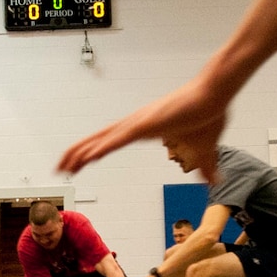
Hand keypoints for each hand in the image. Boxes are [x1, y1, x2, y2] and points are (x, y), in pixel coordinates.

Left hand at [60, 72, 229, 178]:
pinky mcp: (145, 124)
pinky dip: (102, 148)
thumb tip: (213, 181)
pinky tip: (88, 157)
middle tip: (60, 167)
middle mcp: (135, 124)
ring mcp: (138, 123)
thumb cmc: (209, 115)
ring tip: (64, 165)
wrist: (216, 95)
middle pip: (99, 140)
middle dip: (77, 154)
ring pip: (103, 140)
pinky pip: (119, 139)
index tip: (78, 163)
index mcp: (144, 129)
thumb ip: (206, 166)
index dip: (92, 152)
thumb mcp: (206, 150)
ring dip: (83, 153)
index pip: (111, 142)